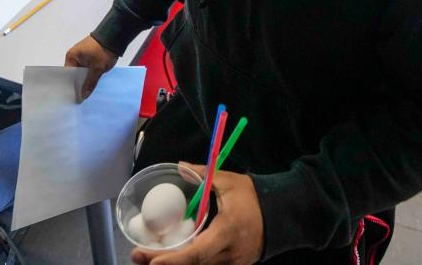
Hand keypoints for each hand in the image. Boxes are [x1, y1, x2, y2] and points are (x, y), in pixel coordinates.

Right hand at [64, 35, 117, 100]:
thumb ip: (90, 82)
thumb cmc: (103, 51)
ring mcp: (82, 56)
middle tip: (81, 97)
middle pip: (74, 74)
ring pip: (81, 72)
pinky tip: (91, 84)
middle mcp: (74, 56)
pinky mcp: (89, 56)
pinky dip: (89, 75)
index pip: (68, 74)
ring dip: (85, 79)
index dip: (72, 86)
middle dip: (79, 84)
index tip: (75, 96)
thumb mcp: (97, 69)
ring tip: (86, 93)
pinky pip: (86, 68)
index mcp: (71, 56)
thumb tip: (84, 96)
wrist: (115, 36)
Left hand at [131, 163, 263, 264]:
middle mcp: (228, 255)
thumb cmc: (255, 197)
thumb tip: (180, 166)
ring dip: (173, 264)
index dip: (172, 261)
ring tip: (148, 257)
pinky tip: (171, 257)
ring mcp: (231, 264)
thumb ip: (203, 175)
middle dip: (161, 264)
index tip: (150, 261)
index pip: (196, 254)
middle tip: (137, 255)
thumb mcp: (230, 182)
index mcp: (227, 234)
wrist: (284, 214)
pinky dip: (187, 263)